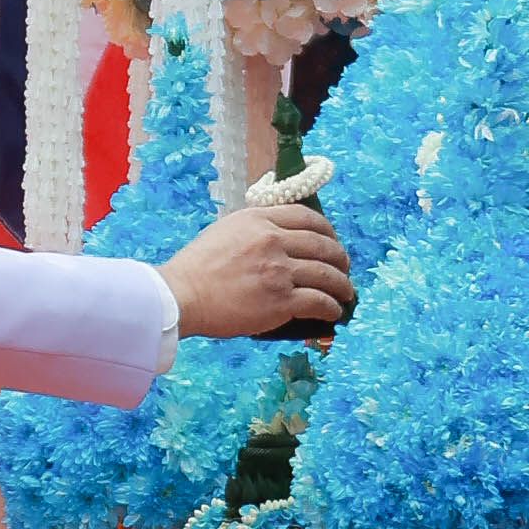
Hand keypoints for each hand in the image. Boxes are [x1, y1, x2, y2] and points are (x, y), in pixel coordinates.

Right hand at [165, 193, 351, 339]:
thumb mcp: (226, 230)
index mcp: (259, 220)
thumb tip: (277, 233)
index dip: (326, 229)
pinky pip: (318, 302)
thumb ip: (254, 228)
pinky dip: (331, 307)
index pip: (306, 217)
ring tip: (346, 292)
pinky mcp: (280, 301)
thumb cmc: (196, 266)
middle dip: (339, 257)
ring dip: (342, 285)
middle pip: (322, 245)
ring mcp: (279, 272)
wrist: (182, 295)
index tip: (331, 239)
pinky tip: (334, 312)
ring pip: (326, 275)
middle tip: (344, 267)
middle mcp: (273, 241)